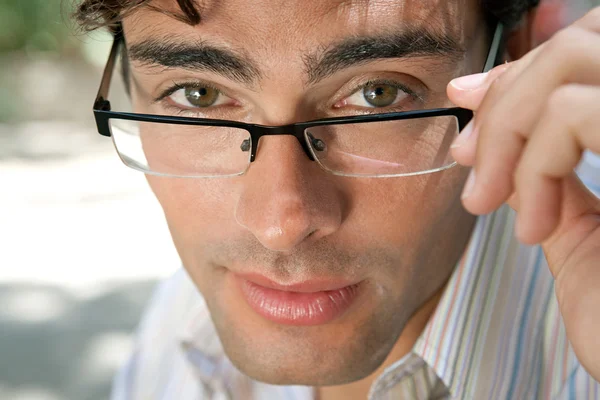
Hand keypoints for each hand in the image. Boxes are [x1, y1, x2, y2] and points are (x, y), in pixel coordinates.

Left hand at [447, 7, 599, 380]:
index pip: (586, 52)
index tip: (469, 98)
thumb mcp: (574, 232)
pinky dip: (531, 166)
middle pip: (579, 45)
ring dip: (506, 135)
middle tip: (469, 156)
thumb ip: (544, 177)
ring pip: (571, 66)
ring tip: (490, 199)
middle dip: (504, 96)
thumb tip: (495, 132)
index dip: (521, 67)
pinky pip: (573, 116)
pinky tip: (531, 226)